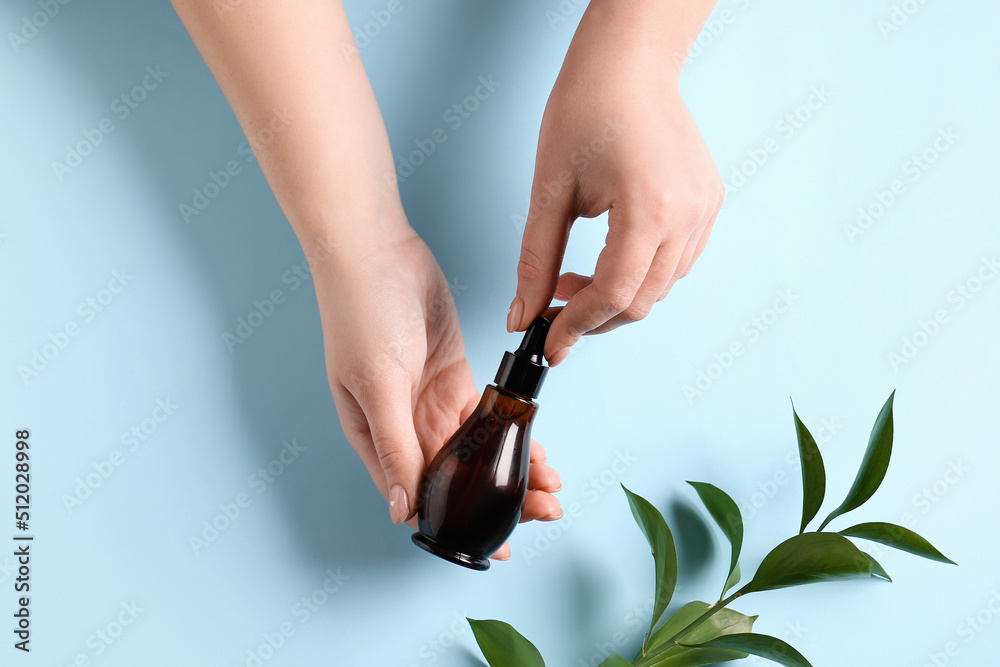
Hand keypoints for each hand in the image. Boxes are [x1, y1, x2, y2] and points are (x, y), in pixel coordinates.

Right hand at [313, 217, 562, 560]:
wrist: (377, 250)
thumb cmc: (360, 313)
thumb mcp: (376, 385)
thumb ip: (394, 448)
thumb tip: (403, 511)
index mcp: (374, 438)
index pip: (419, 497)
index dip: (458, 524)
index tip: (498, 543)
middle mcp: (402, 426)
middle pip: (456, 480)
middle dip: (499, 500)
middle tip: (544, 513)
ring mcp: (429, 401)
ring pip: (476, 451)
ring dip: (511, 469)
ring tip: (552, 487)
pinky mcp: (454, 376)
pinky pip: (487, 417)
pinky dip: (511, 433)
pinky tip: (535, 448)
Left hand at [508, 1, 724, 364]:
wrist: (627, 66)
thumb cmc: (587, 110)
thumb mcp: (549, 192)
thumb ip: (535, 262)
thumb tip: (523, 315)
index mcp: (650, 208)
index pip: (615, 295)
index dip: (577, 327)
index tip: (550, 343)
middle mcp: (688, 214)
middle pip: (642, 301)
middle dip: (594, 316)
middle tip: (553, 307)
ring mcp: (705, 209)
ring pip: (662, 287)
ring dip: (617, 296)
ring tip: (574, 275)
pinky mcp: (709, 203)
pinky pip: (678, 262)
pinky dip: (641, 274)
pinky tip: (609, 258)